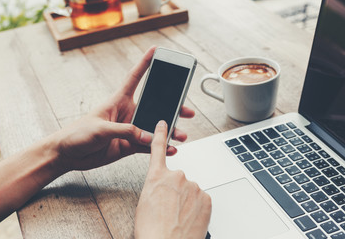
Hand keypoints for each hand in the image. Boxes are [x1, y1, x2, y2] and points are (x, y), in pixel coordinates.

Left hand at [52, 46, 194, 171]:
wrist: (67, 155)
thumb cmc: (77, 134)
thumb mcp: (100, 128)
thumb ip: (125, 131)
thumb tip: (149, 136)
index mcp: (118, 101)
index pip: (134, 78)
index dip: (145, 64)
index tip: (155, 51)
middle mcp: (127, 114)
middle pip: (154, 107)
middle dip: (172, 107)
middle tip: (186, 111)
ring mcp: (129, 130)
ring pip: (154, 129)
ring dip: (168, 131)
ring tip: (181, 135)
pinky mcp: (128, 145)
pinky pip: (148, 146)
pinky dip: (159, 147)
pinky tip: (169, 148)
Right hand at [134, 121, 211, 238]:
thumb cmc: (152, 231)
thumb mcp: (144, 204)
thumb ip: (155, 187)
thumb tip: (163, 188)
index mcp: (156, 177)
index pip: (157, 149)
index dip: (161, 134)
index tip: (164, 124)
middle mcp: (176, 177)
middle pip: (178, 179)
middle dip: (176, 191)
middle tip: (170, 209)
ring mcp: (193, 186)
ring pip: (191, 191)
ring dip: (187, 201)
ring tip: (179, 218)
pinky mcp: (206, 198)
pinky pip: (201, 199)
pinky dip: (197, 208)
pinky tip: (189, 219)